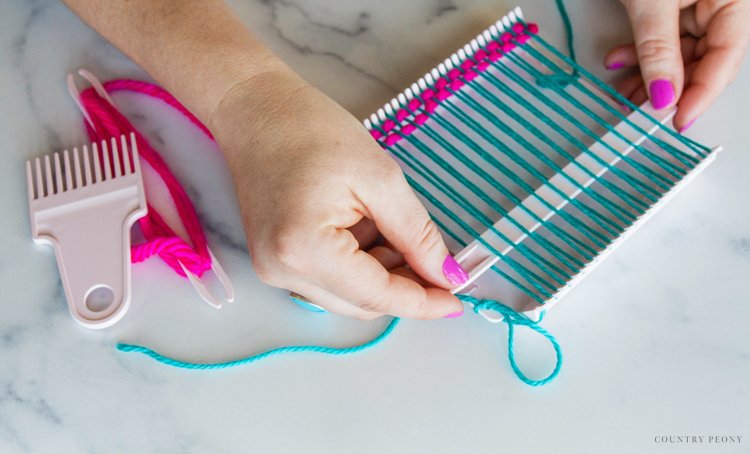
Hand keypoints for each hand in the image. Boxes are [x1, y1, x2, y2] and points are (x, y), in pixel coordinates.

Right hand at [209, 69, 466, 319]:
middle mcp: (283, 273)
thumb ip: (416, 234)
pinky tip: (365, 228)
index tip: (458, 300)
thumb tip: (447, 276)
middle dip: (404, 286)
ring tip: (388, 223)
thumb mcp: (380, 178)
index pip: (377, 295)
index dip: (422, 302)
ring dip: (381, 274)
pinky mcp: (274, 261)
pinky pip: (330, 281)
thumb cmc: (312, 130)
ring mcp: (274, 270)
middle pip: (362, 304)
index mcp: (305, 250)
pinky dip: (359, 265)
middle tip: (435, 255)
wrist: (255, 110)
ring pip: (348, 296)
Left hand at [604, 0, 749, 130]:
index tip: (680, 119)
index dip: (703, 92)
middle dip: (669, 89)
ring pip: (676, 55)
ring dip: (647, 76)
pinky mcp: (668, 6)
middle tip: (645, 112)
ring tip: (624, 93)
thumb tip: (664, 94)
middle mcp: (718, 3)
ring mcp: (694, 4)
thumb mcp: (652, 3)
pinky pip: (659, 40)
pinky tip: (617, 63)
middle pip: (702, 60)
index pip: (726, 54)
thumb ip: (659, 47)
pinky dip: (637, 55)